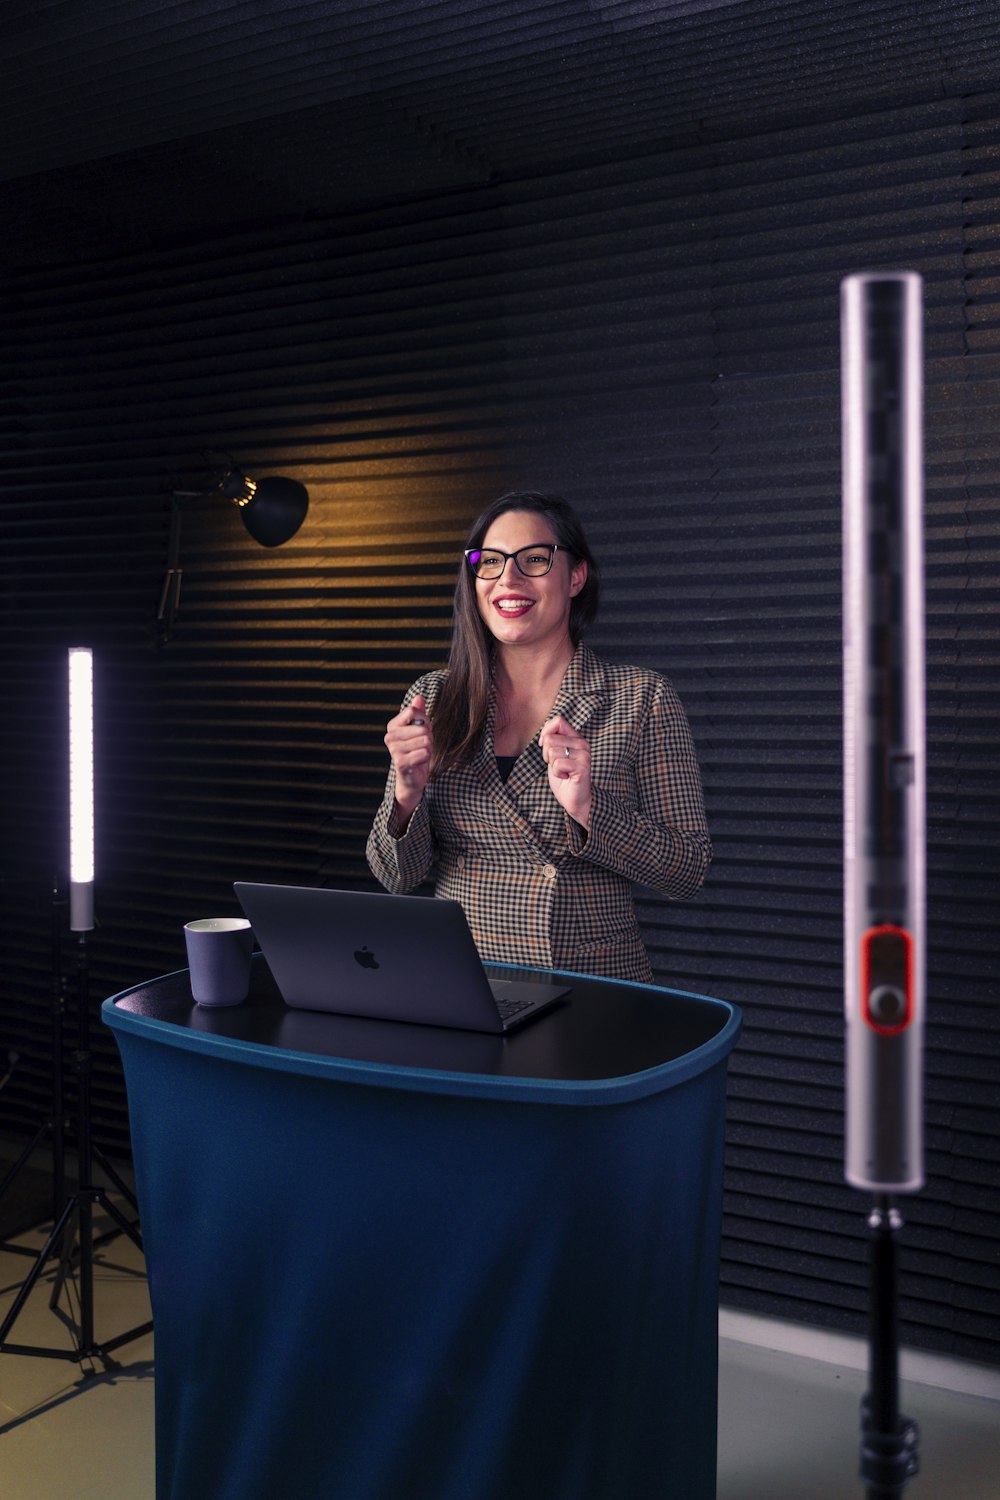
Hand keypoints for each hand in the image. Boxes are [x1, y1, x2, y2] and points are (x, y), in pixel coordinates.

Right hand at [384, 694, 432, 820]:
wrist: (413, 776)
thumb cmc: (416, 750)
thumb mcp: (420, 729)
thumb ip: (419, 713)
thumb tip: (419, 697)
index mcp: (393, 725)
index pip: (413, 711)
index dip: (424, 721)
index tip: (422, 731)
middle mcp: (390, 736)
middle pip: (422, 727)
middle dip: (428, 737)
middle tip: (422, 746)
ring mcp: (393, 750)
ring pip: (425, 740)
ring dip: (428, 748)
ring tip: (420, 754)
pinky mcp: (400, 762)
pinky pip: (424, 753)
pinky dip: (426, 758)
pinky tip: (419, 762)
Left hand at [539, 713, 591, 829]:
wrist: (575, 800)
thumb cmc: (564, 778)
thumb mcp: (555, 756)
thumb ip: (553, 742)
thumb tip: (544, 734)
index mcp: (576, 738)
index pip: (558, 721)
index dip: (546, 732)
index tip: (543, 745)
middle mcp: (582, 744)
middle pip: (550, 739)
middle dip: (547, 755)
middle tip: (557, 765)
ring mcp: (584, 755)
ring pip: (552, 752)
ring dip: (552, 766)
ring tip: (563, 772)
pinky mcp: (582, 767)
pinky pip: (557, 764)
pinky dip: (557, 774)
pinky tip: (566, 777)